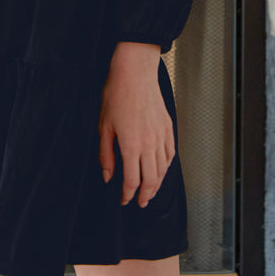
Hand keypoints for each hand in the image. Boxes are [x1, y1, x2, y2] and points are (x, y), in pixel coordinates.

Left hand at [98, 42, 174, 207]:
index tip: (124, 200)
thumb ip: (106, 154)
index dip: (128, 195)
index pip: (132, 181)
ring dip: (157, 184)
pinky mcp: (169, 128)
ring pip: (163, 170)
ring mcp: (161, 136)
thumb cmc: (116, 95)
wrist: (135, 73)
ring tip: (151, 191)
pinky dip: (166, 167)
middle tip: (140, 202)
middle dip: (145, 195)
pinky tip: (161, 170)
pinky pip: (170, 154)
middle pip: (151, 180)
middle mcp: (149, 144)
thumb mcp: (104, 126)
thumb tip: (108, 176)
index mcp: (131, 145)